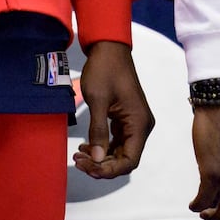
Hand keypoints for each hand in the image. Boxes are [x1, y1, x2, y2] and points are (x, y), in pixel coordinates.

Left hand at [73, 40, 154, 178]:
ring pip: (119, 152)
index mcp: (139, 123)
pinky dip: (102, 147)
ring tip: (79, 155)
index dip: (109, 170)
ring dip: (100, 157)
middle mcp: (141, 126)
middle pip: (125, 159)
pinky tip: (85, 146)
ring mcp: (134, 122)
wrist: (108, 49)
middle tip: (79, 161)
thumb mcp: (98, 101)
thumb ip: (97, 131)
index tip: (88, 166)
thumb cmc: (105, 70)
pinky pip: (116, 141)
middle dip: (102, 165)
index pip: (130, 160)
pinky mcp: (125, 118)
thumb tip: (97, 158)